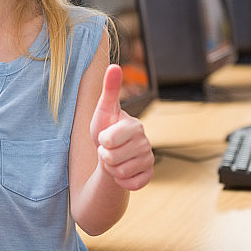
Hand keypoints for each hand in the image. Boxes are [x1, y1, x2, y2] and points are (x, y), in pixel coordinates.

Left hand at [90, 64, 153, 190]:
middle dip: (105, 156)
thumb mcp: (103, 110)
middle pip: (113, 158)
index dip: (102, 141)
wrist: (110, 154)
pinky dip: (122, 181)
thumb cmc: (105, 130)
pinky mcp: (148, 175)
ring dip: (112, 169)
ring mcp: (148, 159)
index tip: (104, 137)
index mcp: (135, 125)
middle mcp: (146, 142)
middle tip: (108, 150)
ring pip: (120, 172)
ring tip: (114, 159)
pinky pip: (132, 184)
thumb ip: (109, 89)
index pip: (109, 140)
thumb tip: (114, 65)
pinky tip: (122, 172)